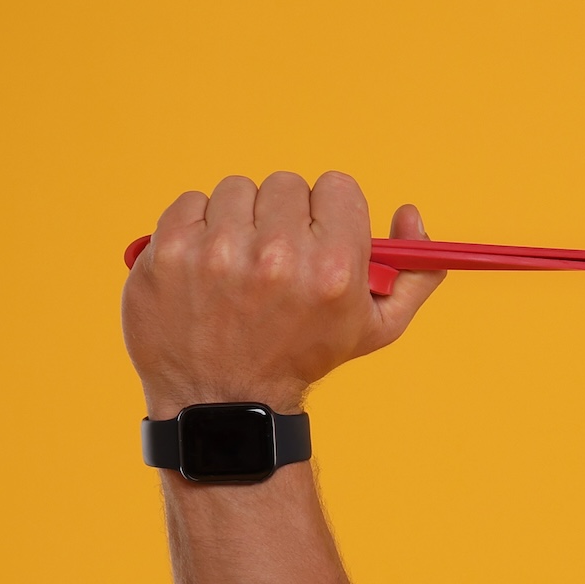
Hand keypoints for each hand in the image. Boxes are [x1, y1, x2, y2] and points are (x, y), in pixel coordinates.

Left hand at [123, 171, 446, 415]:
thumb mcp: (376, 328)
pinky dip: (199, 226)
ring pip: (238, 189)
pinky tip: (207, 261)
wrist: (220, 399)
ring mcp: (218, 251)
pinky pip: (191, 201)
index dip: (330, 211)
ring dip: (240, 219)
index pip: (337, 187)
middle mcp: (277, 256)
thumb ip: (414, 272)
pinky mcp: (170, 250)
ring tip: (239, 261)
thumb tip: (410, 214)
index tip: (317, 234)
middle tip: (276, 254)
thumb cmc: (301, 357)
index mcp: (332, 270)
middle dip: (284, 215)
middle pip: (286, 184)